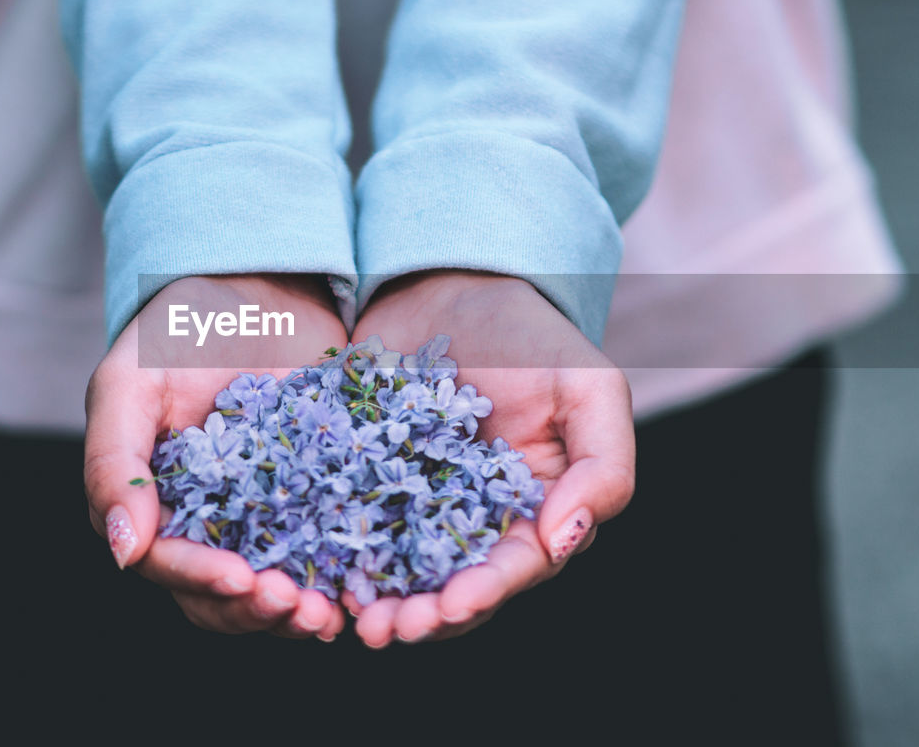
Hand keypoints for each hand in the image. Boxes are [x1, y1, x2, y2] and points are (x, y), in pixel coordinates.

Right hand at [85, 274, 348, 638]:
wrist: (260, 290)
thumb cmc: (178, 328)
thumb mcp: (131, 382)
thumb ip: (115, 462)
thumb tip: (123, 553)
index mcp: (150, 504)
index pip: (167, 562)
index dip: (201, 578)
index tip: (242, 580)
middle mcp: (202, 523)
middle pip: (219, 598)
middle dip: (256, 611)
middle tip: (299, 608)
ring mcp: (259, 519)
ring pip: (269, 591)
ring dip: (295, 613)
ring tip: (330, 615)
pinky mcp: (312, 504)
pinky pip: (323, 555)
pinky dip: (338, 580)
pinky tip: (362, 592)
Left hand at [343, 271, 634, 646]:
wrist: (454, 287)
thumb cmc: (534, 340)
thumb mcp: (589, 389)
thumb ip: (602, 467)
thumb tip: (563, 539)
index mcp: (534, 512)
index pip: (513, 566)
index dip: (485, 592)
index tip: (452, 607)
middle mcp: (476, 523)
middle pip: (452, 586)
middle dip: (424, 617)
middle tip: (386, 632)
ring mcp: (417, 507)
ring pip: (399, 571)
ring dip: (379, 602)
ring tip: (353, 619)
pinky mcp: (366, 483)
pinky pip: (351, 527)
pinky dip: (337, 555)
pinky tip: (316, 573)